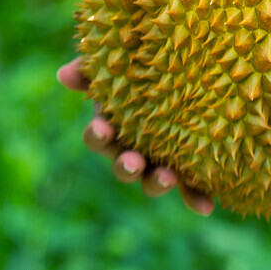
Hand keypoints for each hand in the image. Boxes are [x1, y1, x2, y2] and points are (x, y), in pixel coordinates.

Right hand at [57, 57, 215, 215]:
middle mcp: (131, 150)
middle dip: (125, 166)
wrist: (185, 73)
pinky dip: (195, 198)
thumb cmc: (141, 68)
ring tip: (167, 178)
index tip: (102, 129)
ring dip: (156, 183)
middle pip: (123, 166)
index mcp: (113, 127)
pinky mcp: (186, 171)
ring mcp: (157, 163)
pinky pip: (189, 189)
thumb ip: (93, 68)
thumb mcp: (118, 63)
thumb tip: (64, 74)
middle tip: (133, 162)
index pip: (97, 136)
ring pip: (152, 181)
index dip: (97, 135)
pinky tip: (206, 206)